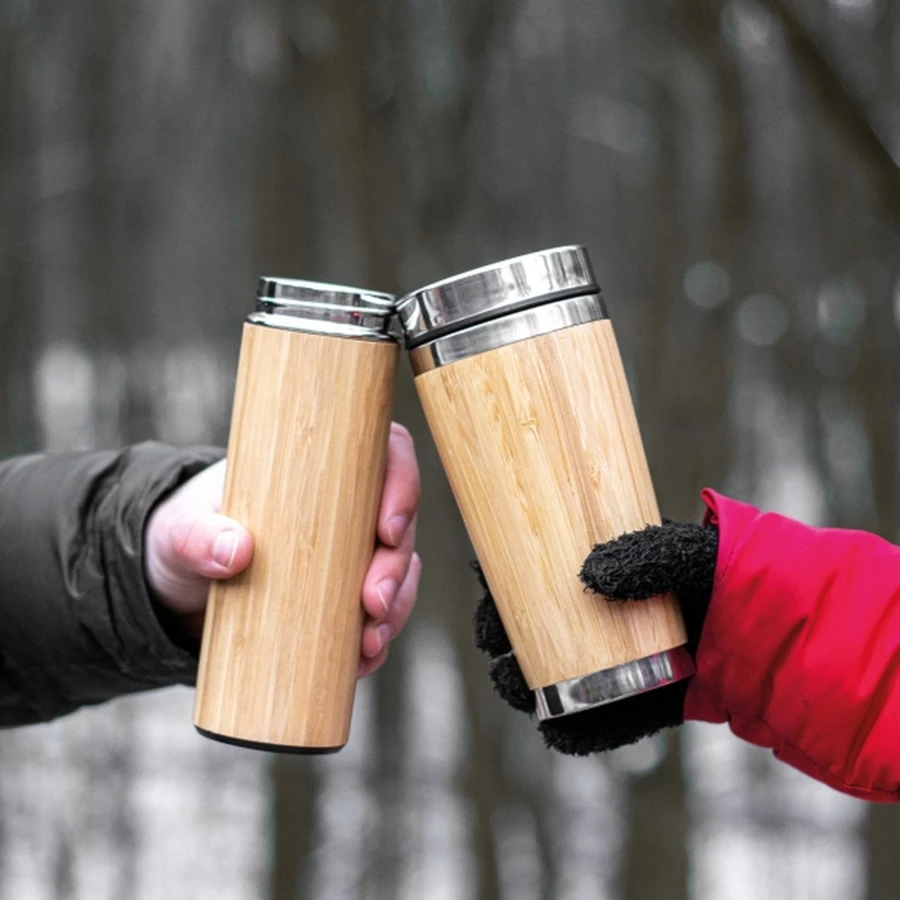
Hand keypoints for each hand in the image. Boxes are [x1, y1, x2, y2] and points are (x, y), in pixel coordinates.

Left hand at [145, 423, 420, 677]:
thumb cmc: (184, 532)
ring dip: (396, 607)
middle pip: (400, 524)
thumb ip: (198, 535)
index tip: (386, 530)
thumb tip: (237, 551)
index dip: (402, 486)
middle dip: (396, 567)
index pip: (385, 455)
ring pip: (399, 573)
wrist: (175, 584)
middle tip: (373, 603)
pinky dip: (379, 639)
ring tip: (369, 644)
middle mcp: (346, 508)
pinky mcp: (340, 599)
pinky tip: (364, 660)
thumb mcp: (180, 529)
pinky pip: (378, 616)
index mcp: (320, 468)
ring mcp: (348, 555)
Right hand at [473, 520, 716, 753]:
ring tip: (515, 689)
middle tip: (494, 649)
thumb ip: (642, 555)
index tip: (485, 587)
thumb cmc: (723, 571)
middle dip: (502, 643)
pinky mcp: (644, 701)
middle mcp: (601, 620)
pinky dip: (577, 732)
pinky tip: (558, 734)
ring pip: (556, 679)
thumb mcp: (682, 551)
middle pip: (533, 632)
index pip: (535, 575)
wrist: (779, 624)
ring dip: (526, 687)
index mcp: (599, 576)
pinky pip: (602, 722)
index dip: (501, 584)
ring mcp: (618, 663)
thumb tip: (591, 577)